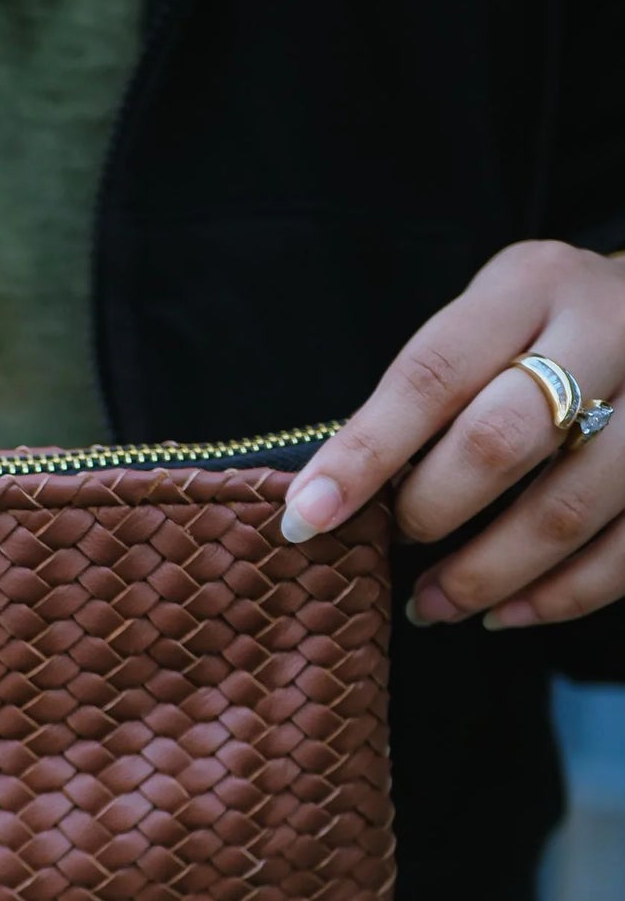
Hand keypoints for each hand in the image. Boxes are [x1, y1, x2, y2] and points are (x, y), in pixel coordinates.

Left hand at [281, 240, 624, 629]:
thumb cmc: (543, 330)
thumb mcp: (484, 322)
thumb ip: (422, 393)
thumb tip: (327, 498)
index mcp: (529, 286)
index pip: (430, 374)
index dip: (362, 454)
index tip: (305, 518)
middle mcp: (607, 328)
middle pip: (500, 441)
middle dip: (429, 511)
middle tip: (391, 546)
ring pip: (567, 508)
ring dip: (486, 574)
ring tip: (431, 606)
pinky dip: (558, 596)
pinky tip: (504, 614)